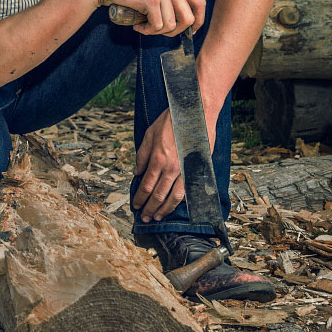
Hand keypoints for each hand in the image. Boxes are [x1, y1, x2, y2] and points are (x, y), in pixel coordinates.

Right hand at [88, 0, 204, 37]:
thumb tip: (184, 22)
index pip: (200, 3)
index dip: (199, 20)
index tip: (190, 31)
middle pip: (188, 18)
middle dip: (175, 31)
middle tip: (159, 31)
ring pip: (171, 25)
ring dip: (157, 32)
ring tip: (144, 26)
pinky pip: (157, 26)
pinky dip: (147, 30)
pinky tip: (137, 25)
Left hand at [132, 105, 217, 221]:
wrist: (196, 112)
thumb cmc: (171, 120)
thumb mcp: (149, 134)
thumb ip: (142, 155)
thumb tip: (137, 173)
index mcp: (158, 159)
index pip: (146, 186)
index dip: (140, 198)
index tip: (135, 206)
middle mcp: (172, 167)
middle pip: (159, 195)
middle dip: (150, 209)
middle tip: (145, 218)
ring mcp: (186, 169)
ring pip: (174, 197)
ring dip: (165, 210)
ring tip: (158, 217)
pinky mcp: (197, 169)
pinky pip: (188, 190)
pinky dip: (180, 201)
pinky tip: (174, 206)